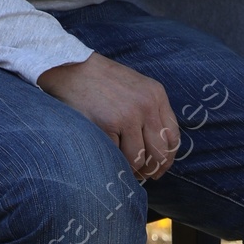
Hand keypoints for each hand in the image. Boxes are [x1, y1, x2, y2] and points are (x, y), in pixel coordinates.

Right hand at [37, 52, 181, 180]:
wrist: (70, 69)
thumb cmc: (101, 81)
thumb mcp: (135, 88)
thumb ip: (150, 112)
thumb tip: (157, 151)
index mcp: (156, 95)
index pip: (173, 137)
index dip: (167, 159)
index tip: (158, 168)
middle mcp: (146, 105)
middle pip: (159, 153)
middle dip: (150, 169)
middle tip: (140, 175)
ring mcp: (128, 116)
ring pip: (138, 159)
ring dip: (130, 168)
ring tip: (121, 165)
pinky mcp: (108, 125)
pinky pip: (116, 156)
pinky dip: (111, 158)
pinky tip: (106, 153)